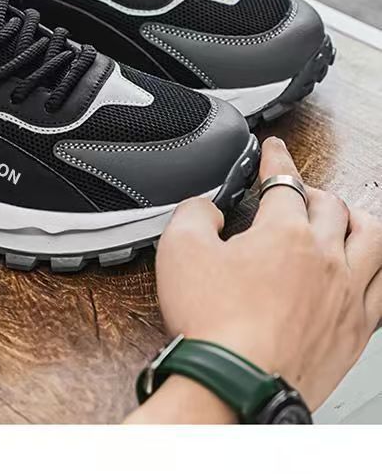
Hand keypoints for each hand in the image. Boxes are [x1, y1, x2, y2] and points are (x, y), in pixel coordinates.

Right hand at [151, 137, 381, 413]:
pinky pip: (381, 288)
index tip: (276, 150)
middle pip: (333, 206)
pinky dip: (374, 270)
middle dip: (313, 191)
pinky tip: (362, 272)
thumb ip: (194, 212)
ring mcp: (345, 296)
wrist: (235, 388)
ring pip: (372, 240)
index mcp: (284, 233)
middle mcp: (324, 258)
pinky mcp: (355, 332)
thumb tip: (207, 208)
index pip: (285, 180)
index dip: (278, 158)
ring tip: (343, 221)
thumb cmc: (213, 326)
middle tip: (298, 193)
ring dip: (356, 222)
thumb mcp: (178, 249)